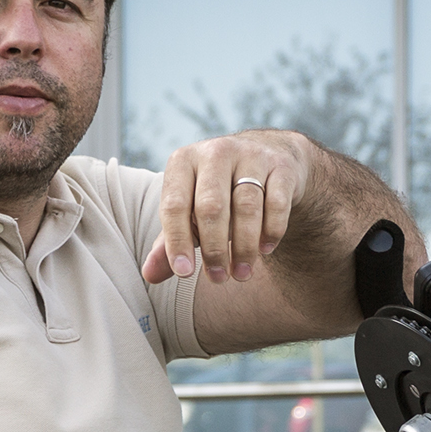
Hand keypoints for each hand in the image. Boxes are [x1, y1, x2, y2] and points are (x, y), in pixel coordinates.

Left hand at [144, 130, 312, 287]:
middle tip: (218, 279)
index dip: (177, 241)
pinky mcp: (281, 167)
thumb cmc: (218, 192)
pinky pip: (276, 204)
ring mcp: (251, 156)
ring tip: (241, 273)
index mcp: (183, 161)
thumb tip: (149, 275)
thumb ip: (170, 241)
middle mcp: (215, 153)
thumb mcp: (190, 211)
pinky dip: (271, 231)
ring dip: (244, 247)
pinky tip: (265, 250)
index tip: (184, 273)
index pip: (175, 205)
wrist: (267, 157)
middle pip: (211, 207)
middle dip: (214, 249)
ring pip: (246, 207)